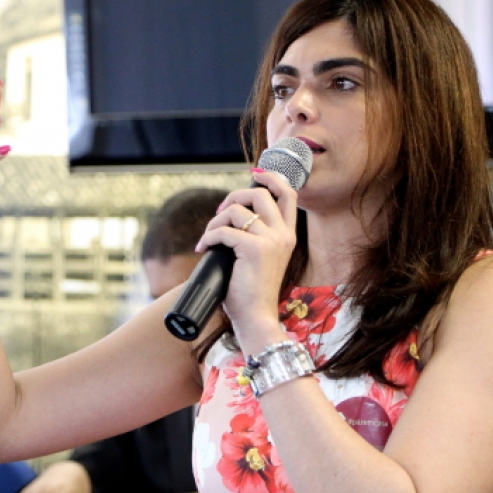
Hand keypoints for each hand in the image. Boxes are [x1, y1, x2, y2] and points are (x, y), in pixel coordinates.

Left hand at [195, 170, 298, 349]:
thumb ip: (254, 237)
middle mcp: (284, 235)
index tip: (255, 174)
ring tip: (209, 238)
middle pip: (260, 193)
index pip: (288, 194)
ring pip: (238, 209)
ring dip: (216, 220)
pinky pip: (224, 230)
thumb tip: (231, 215)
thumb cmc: (251, 292)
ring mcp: (271, 241)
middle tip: (219, 214)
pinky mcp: (254, 249)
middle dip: (234, 197)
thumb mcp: (261, 259)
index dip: (271, 178)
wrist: (256, 318)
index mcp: (288, 236)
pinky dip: (209, 237)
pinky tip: (204, 248)